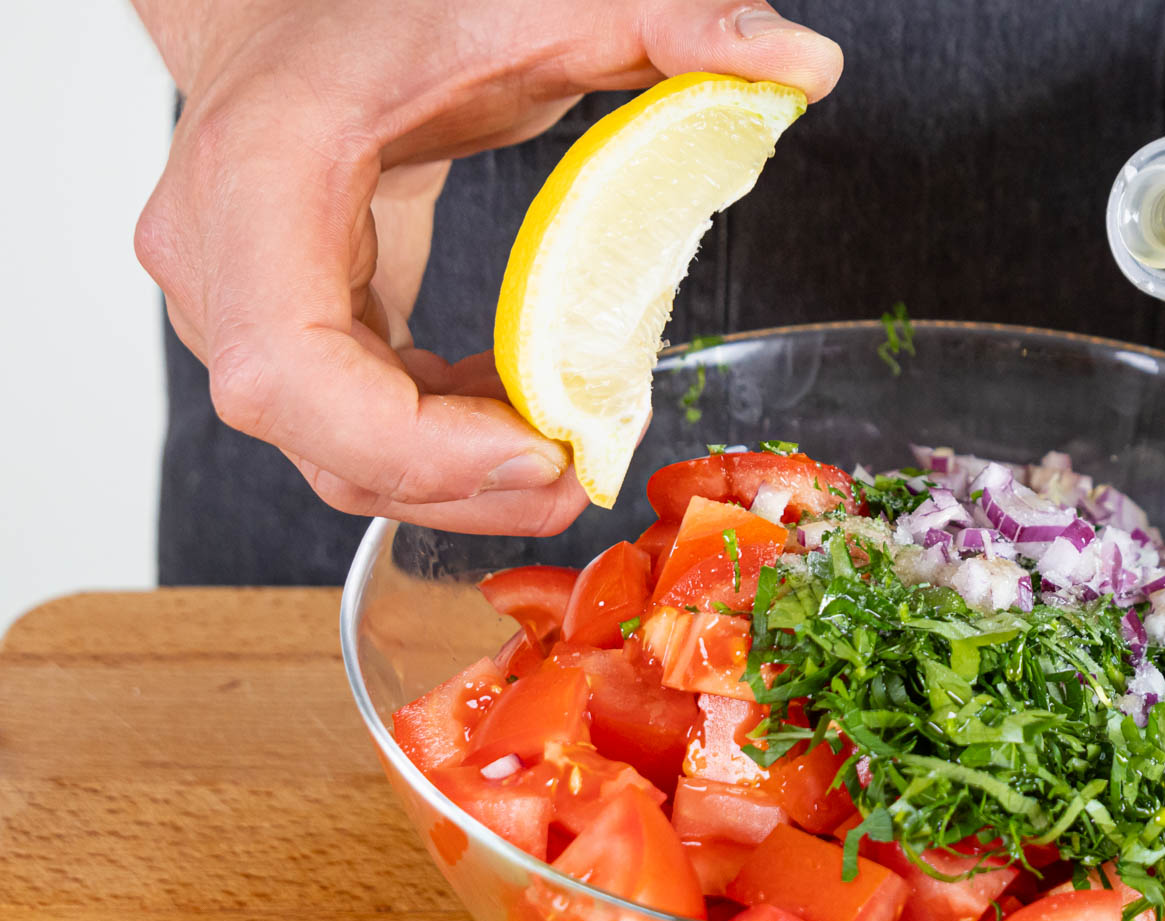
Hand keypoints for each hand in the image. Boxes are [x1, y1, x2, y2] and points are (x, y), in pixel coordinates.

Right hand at [131, 0, 841, 533]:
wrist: (289, 10)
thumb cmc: (389, 3)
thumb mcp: (540, 1)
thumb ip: (671, 21)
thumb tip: (805, 63)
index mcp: (259, 180)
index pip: (289, 373)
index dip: (411, 446)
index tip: (535, 450)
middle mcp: (217, 264)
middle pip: (319, 441)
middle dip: (459, 485)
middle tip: (579, 472)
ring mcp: (232, 313)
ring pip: (336, 459)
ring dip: (462, 481)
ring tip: (569, 449)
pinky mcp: (279, 338)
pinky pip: (353, 433)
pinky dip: (443, 446)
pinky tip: (518, 414)